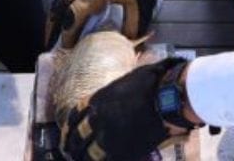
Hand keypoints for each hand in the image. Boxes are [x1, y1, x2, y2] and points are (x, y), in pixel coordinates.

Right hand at [45, 0, 186, 47]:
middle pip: (59, 6)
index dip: (67, 35)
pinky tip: (74, 6)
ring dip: (57, 11)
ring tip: (55, 25)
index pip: (72, 18)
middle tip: (48, 41)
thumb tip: (130, 45)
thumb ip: (132, 27)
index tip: (65, 48)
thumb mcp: (140, 6)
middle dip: (52, 24)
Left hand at [58, 57, 199, 160]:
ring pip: (86, 153)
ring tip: (78, 160)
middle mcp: (97, 119)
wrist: (167, 99)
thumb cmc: (152, 84)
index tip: (67, 133)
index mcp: (97, 101)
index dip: (69, 127)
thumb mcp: (127, 80)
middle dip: (70, 145)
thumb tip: (121, 89)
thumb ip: (117, 90)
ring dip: (81, 157)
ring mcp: (107, 137)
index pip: (74, 117)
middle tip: (68, 151)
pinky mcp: (120, 152)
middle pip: (76, 137)